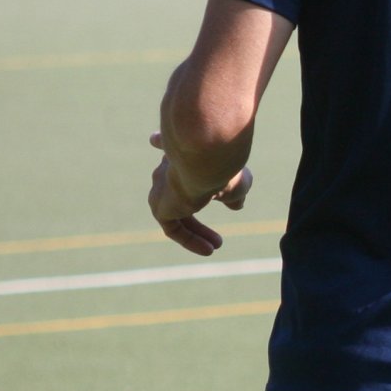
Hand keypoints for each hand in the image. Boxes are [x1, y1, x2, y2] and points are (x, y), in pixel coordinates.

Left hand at [148, 131, 252, 255]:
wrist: (206, 158)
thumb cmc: (223, 163)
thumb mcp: (236, 181)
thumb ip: (234, 192)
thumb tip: (237, 205)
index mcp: (181, 152)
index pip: (168, 148)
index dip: (162, 144)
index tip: (154, 140)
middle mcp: (167, 167)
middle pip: (177, 191)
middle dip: (196, 213)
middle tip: (217, 234)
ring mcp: (161, 187)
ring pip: (177, 213)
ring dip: (196, 230)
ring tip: (216, 246)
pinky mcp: (160, 207)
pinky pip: (172, 228)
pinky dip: (190, 239)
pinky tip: (209, 250)